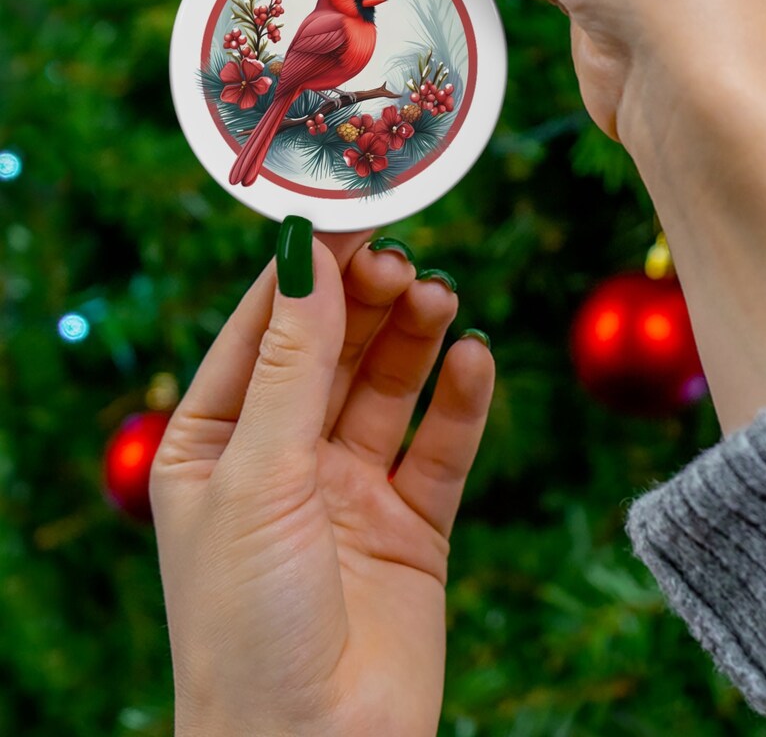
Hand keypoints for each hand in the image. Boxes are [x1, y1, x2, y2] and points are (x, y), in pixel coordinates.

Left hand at [151, 229, 493, 736]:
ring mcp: (350, 489)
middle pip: (334, 350)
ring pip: (390, 388)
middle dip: (367, 301)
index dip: (306, 272)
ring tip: (440, 297)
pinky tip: (475, 358)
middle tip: (404, 260)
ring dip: (415, 338)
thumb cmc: (247, 624)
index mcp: (216, 443)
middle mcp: (284, 458)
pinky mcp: (413, 523)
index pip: (263, 331)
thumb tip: (306, 254)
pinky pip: (442, 445)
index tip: (351, 215)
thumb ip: (292, 364)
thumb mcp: (258, 475)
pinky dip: (461, 400)